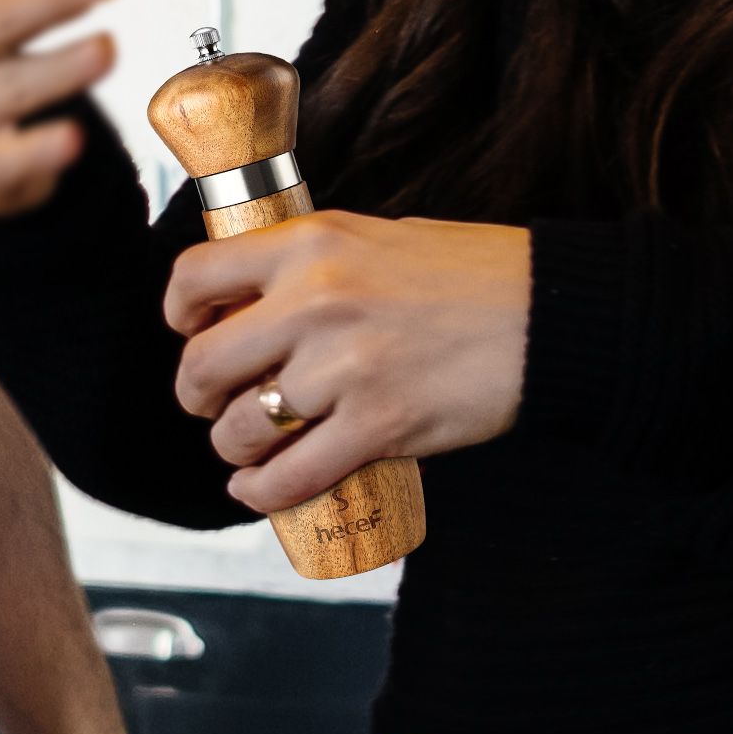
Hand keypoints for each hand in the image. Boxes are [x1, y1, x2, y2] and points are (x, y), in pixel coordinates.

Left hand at [164, 210, 530, 512]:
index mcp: (311, 243)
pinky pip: (290, 478)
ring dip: (236, 449)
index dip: (180, 316)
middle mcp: (317, 301)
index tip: (191, 334)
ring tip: (254, 447)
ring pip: (242, 430)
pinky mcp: (381, 426)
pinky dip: (264, 493)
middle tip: (217, 405)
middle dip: (199, 397)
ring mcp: (347, 368)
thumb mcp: (373, 239)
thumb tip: (245, 305)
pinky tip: (260, 489)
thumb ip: (307, 267)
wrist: (552, 314)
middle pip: (203, 366)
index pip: (195, 276)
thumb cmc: (469, 276)